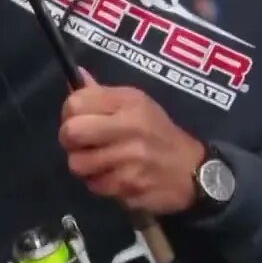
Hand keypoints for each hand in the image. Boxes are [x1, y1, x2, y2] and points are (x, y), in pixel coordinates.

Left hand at [59, 70, 206, 214]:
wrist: (192, 170)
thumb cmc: (157, 132)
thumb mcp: (135, 103)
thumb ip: (101, 94)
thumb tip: (75, 75)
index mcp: (129, 103)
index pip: (76, 103)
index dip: (69, 113)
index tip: (78, 119)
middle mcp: (130, 128)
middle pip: (71, 133)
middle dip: (69, 141)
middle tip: (82, 144)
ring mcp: (131, 160)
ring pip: (78, 165)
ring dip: (85, 166)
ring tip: (100, 162)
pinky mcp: (131, 187)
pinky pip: (95, 186)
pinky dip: (100, 184)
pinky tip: (115, 177)